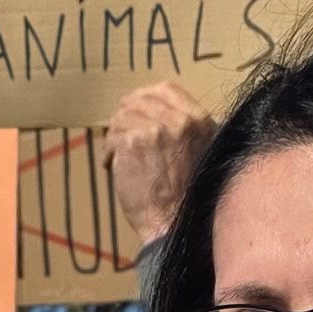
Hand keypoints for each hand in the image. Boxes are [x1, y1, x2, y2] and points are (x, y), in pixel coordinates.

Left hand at [104, 84, 214, 240]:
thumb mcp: (203, 153)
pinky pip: (112, 137)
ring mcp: (155, 130)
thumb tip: (158, 114)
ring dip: (116, 136)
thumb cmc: (187, 197)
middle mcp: (179, 121)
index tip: (136, 108)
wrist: (173, 222)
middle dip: (125, 116)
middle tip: (121, 133)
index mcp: (199, 121)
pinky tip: (113, 166)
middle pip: (139, 100)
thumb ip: (187, 130)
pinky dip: (109, 152)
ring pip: (121, 117)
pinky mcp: (132, 143)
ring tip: (118, 156)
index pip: (166, 89)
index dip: (145, 96)